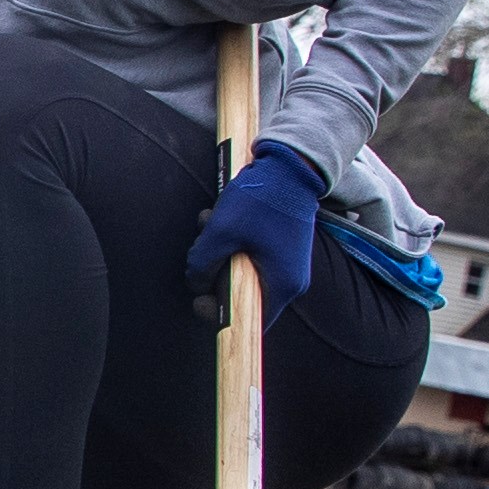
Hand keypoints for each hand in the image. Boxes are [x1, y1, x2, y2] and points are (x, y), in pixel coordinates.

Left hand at [186, 141, 322, 320]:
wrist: (292, 166)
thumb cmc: (260, 199)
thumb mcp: (220, 233)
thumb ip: (201, 265)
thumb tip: (196, 283)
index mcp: (282, 285)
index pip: (251, 322)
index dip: (221, 317)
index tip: (201, 300)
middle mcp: (291, 281)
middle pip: (243, 297)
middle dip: (215, 275)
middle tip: (201, 252)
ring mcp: (288, 264)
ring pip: (243, 273)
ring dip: (219, 254)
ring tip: (209, 224)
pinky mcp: (282, 248)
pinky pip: (251, 257)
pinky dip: (232, 243)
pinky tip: (220, 220)